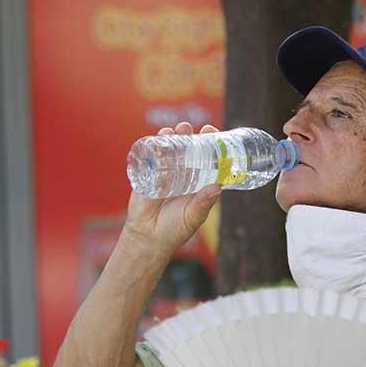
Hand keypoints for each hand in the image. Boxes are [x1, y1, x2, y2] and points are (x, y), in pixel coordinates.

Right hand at [124, 122, 222, 253]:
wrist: (148, 237)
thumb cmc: (175, 230)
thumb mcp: (193, 216)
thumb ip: (203, 203)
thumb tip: (217, 187)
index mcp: (198, 184)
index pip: (207, 162)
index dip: (211, 148)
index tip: (214, 135)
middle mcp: (183, 176)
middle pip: (189, 152)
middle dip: (192, 137)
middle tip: (196, 128)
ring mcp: (166, 174)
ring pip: (171, 151)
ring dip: (175, 137)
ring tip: (179, 129)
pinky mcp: (148, 175)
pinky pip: (153, 157)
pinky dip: (156, 144)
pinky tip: (161, 136)